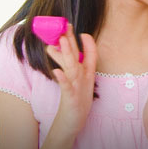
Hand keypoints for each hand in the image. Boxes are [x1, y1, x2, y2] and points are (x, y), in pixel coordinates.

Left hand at [45, 23, 97, 138]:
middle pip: (78, 56)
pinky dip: (63, 79)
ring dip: (68, 54)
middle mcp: (84, 78)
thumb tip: (59, 48)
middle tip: (65, 25)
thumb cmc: (75, 100)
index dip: (87, 42)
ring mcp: (78, 88)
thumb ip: (69, 64)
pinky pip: (67, 87)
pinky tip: (57, 71)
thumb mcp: (74, 81)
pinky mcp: (71, 99)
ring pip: (73, 68)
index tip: (80, 29)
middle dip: (72, 41)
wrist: (73, 123)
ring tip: (62, 41)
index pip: (90, 54)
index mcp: (86, 74)